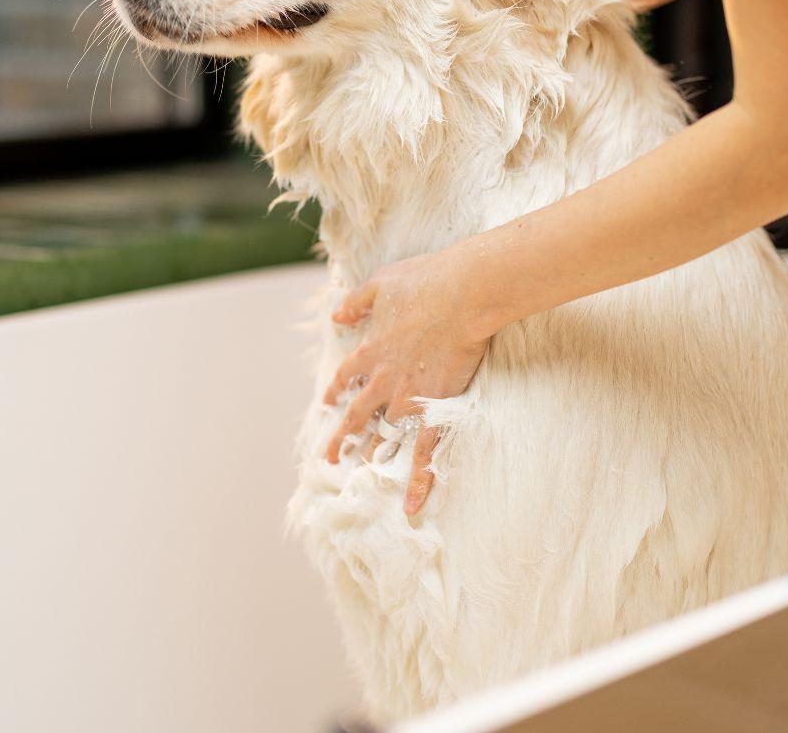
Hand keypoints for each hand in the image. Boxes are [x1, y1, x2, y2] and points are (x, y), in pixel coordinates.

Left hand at [322, 250, 490, 514]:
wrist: (460, 294)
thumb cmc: (424, 282)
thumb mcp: (380, 284)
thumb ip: (356, 302)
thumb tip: (336, 314)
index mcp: (370, 349)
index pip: (346, 377)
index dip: (336, 390)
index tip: (327, 403)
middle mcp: (383, 379)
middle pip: (357, 415)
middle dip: (343, 437)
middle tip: (331, 458)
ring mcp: (408, 397)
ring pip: (386, 435)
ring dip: (375, 456)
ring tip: (365, 477)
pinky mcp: (435, 407)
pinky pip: (425, 451)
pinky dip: (418, 479)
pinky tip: (412, 505)